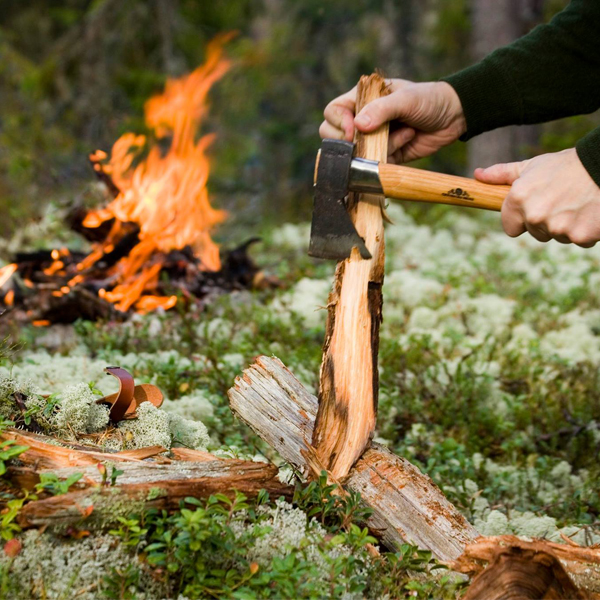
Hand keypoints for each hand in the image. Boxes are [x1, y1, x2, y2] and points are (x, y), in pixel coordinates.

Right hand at [319, 79, 466, 162]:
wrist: (455, 116)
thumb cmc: (429, 99)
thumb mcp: (405, 99)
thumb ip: (381, 110)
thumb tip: (357, 126)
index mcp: (362, 99)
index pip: (333, 111)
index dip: (338, 123)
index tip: (354, 131)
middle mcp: (363, 119)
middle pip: (335, 136)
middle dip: (351, 142)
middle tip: (371, 138)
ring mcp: (373, 139)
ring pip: (357, 153)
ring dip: (381, 146)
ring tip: (405, 132)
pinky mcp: (385, 155)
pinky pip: (376, 163)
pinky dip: (392, 154)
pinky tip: (409, 139)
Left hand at [475, 149, 599, 246]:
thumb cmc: (566, 165)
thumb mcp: (532, 166)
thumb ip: (502, 174)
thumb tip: (478, 175)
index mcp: (519, 199)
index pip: (510, 228)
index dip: (522, 219)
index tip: (535, 208)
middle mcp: (535, 215)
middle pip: (536, 233)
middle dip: (547, 221)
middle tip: (563, 200)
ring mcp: (558, 227)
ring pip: (558, 237)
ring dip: (567, 225)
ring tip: (578, 203)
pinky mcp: (580, 236)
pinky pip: (579, 240)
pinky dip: (586, 229)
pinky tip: (590, 211)